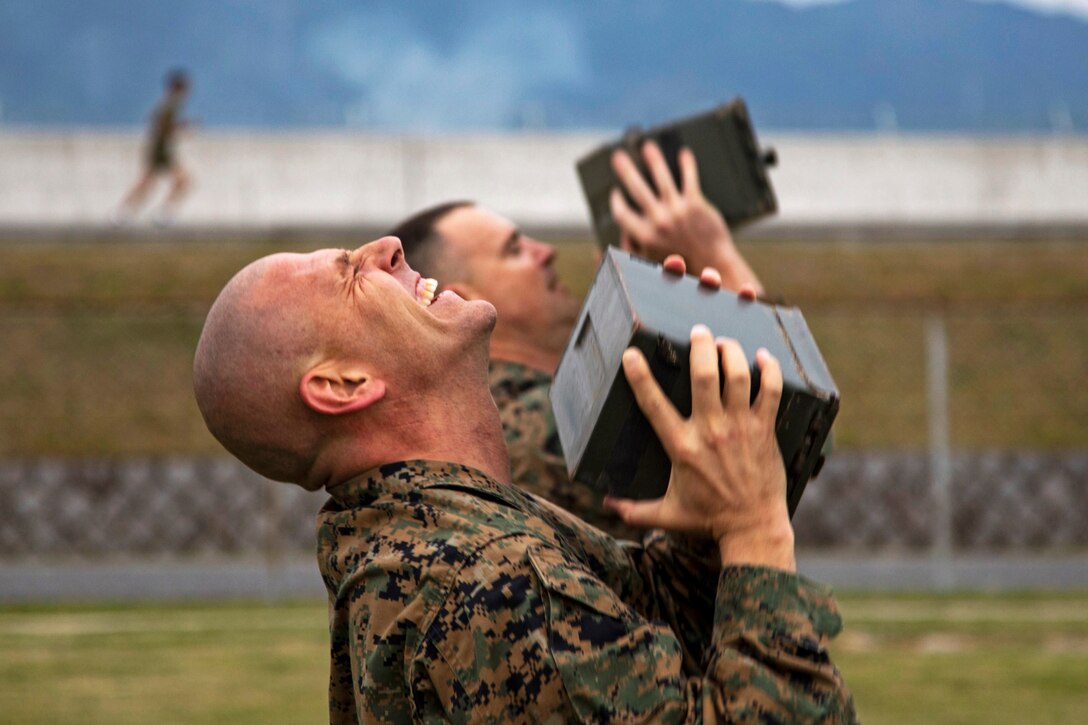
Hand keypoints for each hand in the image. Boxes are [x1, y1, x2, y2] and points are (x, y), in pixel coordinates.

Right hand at [605, 325, 794, 570]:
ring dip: (731, 352)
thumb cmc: (708, 519)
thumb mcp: (666, 514)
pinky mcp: (764, 430)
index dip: (640, 376)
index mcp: (681, 446)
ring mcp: (739, 428)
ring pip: (737, 376)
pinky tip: (763, 356)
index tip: (631, 354)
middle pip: (704, 376)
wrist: (752, 527)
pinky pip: (770, 391)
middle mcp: (710, 431)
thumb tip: (606, 505)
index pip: (654, 404)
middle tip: (698, 332)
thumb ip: (634, 510)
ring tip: (725, 342)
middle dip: (700, 346)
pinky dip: (769, 370)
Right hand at [610, 142, 764, 295]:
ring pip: (662, 178)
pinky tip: (684, 153)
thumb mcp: (648, 264)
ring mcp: (678, 211)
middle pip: (637, 188)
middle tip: (618, 157)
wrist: (713, 265)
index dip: (616, 202)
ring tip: (647, 147)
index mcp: (644, 236)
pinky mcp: (696, 204)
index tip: (615, 192)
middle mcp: (659, 221)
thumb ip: (629, 251)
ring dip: (653, 160)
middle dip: (625, 170)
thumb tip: (607, 245)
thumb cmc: (682, 266)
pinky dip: (687, 164)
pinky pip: (689, 179)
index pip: (621, 213)